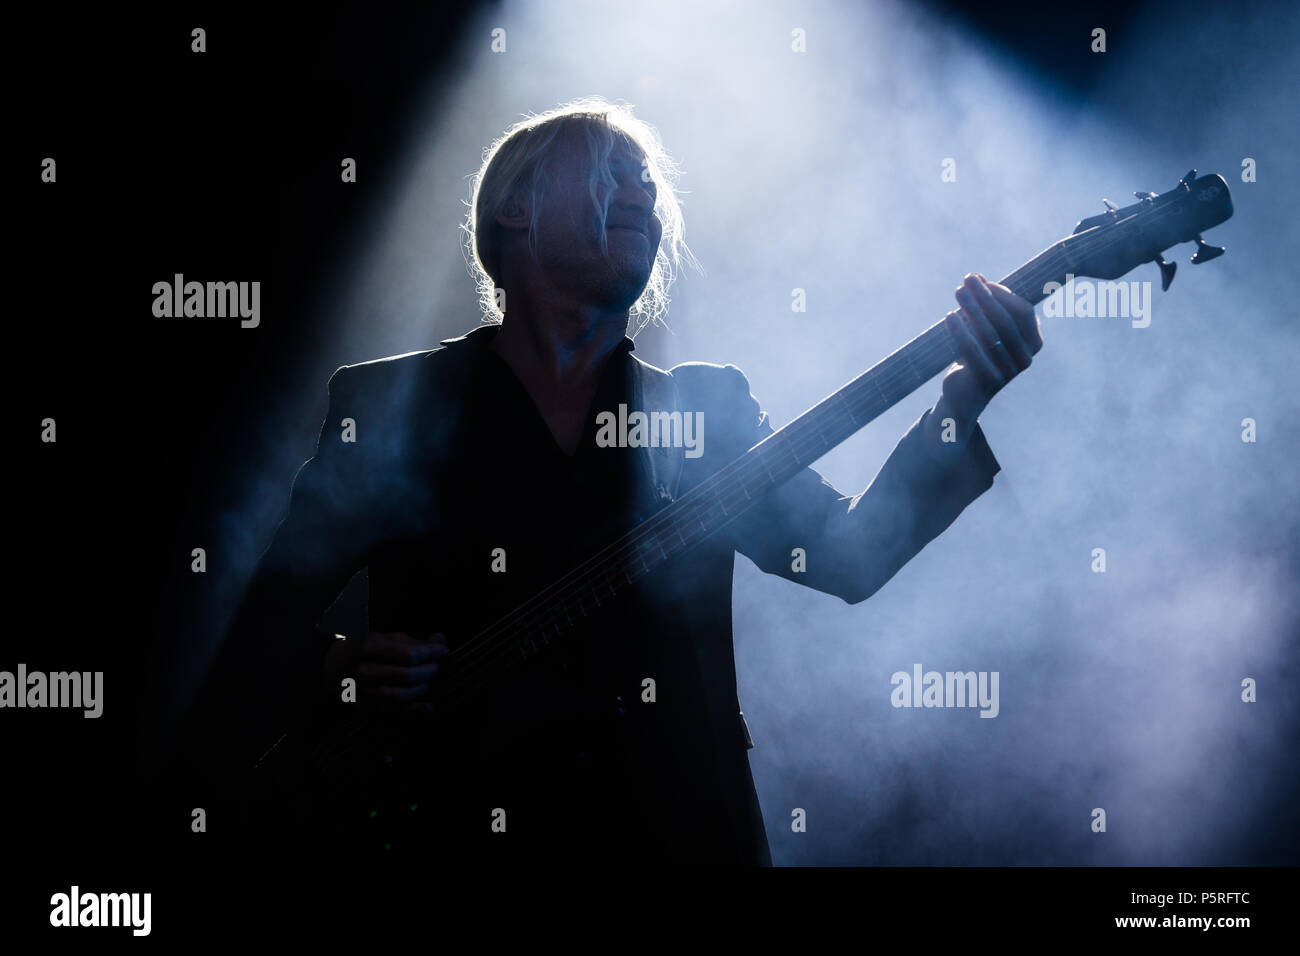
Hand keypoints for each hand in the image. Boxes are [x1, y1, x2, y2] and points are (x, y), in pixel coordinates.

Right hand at [323, 631, 449, 715]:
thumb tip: (441, 640)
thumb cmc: (363, 651)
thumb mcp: (385, 638)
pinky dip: (414, 711)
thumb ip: (414, 641)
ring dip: (421, 688)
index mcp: (369, 649)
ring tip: (428, 681)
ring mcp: (364, 692)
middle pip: (406, 676)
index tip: (444, 651)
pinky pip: (393, 713)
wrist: (332, 668)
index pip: (407, 654)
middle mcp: (365, 671)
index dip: (430, 654)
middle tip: (437, 667)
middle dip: (428, 671)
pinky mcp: (367, 707)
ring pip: (400, 696)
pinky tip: (427, 707)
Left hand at [938, 274, 1041, 430]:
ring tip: (958, 292)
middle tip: (966, 281)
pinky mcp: (987, 381)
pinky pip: (973, 350)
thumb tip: (976, 276)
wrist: (964, 396)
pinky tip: (949, 316)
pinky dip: (960, 330)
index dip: (1002, 294)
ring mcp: (1009, 372)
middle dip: (985, 297)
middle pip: (1006, 321)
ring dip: (972, 309)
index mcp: (1033, 343)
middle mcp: (1025, 359)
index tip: (980, 281)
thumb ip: (984, 306)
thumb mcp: (984, 329)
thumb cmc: (977, 356)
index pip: (1022, 311)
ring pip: (989, 334)